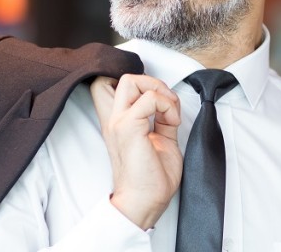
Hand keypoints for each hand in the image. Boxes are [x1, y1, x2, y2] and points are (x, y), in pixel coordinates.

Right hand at [90, 74, 181, 229]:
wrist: (145, 202)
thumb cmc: (150, 180)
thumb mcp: (159, 140)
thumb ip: (161, 120)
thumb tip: (170, 106)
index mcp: (120, 122)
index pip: (109, 87)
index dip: (137, 83)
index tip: (157, 99)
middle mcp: (115, 119)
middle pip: (123, 78)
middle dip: (151, 82)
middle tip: (165, 103)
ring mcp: (119, 122)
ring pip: (132, 80)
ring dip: (160, 91)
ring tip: (169, 113)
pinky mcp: (129, 127)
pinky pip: (150, 98)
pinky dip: (167, 105)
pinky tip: (171, 123)